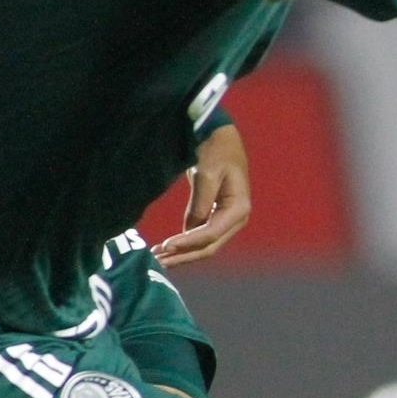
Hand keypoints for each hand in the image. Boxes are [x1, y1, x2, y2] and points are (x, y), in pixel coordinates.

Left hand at [154, 121, 251, 268]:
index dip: (187, 243)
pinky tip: (168, 247)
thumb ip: (199, 205)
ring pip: (205, 245)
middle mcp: (237, 219)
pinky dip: (185, 242)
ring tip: (159, 258)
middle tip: (158, 261)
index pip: (210, 234)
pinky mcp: (217, 216)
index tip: (165, 246)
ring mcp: (228, 219)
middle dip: (184, 256)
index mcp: (238, 209)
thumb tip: (188, 231)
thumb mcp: (206, 175)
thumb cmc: (215, 151)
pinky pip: (202, 235)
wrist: (219, 136)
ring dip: (183, 253)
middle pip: (209, 246)